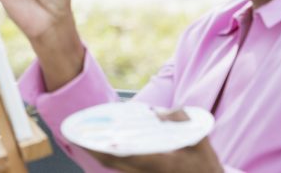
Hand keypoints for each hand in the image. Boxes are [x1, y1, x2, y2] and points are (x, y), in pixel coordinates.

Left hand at [86, 108, 222, 172]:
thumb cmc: (205, 166)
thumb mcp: (200, 139)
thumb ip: (181, 120)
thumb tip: (157, 112)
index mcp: (159, 164)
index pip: (124, 154)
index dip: (103, 146)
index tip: (87, 136)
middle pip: (111, 162)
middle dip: (91, 148)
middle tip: (75, 134)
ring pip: (113, 166)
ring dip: (96, 152)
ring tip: (82, 137)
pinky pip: (119, 167)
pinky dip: (107, 156)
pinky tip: (101, 145)